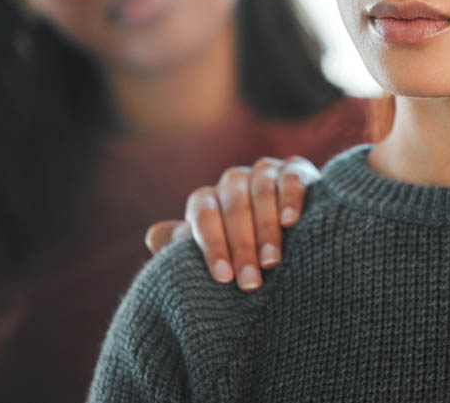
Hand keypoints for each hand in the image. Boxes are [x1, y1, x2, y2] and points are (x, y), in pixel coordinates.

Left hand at [144, 155, 320, 291]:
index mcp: (208, 199)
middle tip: (250, 282)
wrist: (292, 239)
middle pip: (233, 206)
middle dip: (241, 247)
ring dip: (266, 228)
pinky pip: (290, 178)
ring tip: (271, 262)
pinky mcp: (296, 168)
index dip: (212, 244)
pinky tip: (291, 222)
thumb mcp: (213, 254)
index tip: (222, 277)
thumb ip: (183, 248)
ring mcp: (265, 171)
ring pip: (261, 191)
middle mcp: (233, 181)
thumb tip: (153, 237)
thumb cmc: (242, 254)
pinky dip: (289, 198)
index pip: (203, 215)